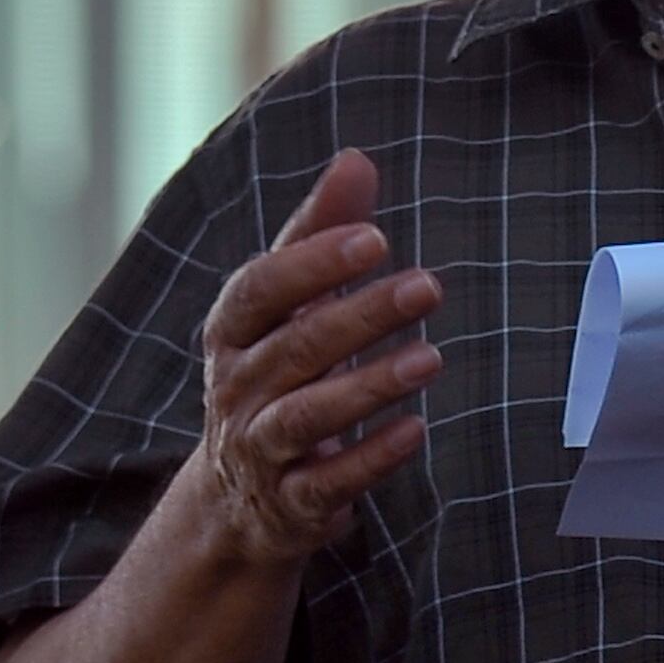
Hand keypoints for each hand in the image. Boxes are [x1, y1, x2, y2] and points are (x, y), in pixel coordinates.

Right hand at [192, 149, 441, 570]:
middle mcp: (237, 388)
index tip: (374, 237)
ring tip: (430, 359)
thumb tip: (356, 159)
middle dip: (361, 316)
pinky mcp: (290, 504)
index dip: (313, 263)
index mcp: (233, 331)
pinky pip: (326, 483)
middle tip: (429, 287)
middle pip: (295, 347)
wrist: (239, 496)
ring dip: (368, 386)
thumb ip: (322, 234)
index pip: (260, 288)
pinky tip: (415, 431)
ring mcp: (259, 449)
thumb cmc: (277, 371)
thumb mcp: (289, 306)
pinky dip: (369, 459)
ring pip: (306, 416)